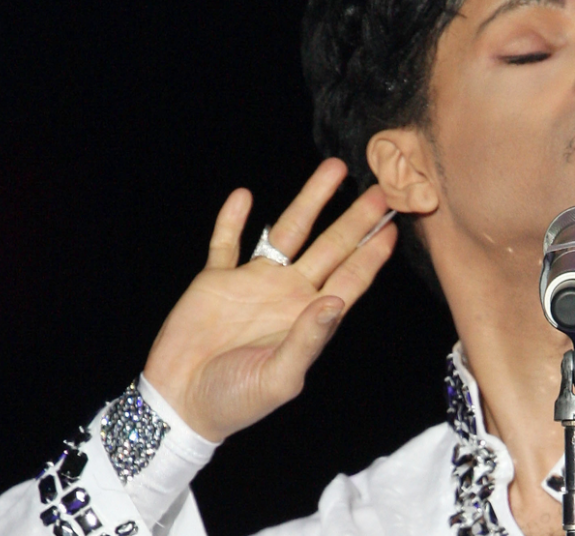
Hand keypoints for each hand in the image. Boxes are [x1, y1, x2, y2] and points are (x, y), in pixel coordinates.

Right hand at [142, 158, 396, 441]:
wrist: (180, 403)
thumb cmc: (235, 401)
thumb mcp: (279, 378)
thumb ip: (308, 339)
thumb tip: (336, 302)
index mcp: (308, 318)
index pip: (349, 278)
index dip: (372, 254)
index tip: (394, 226)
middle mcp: (287, 294)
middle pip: (329, 246)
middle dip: (354, 218)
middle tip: (380, 189)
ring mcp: (253, 284)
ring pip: (287, 232)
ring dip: (309, 201)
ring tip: (333, 170)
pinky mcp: (216, 281)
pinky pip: (226, 243)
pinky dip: (232, 220)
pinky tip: (243, 196)